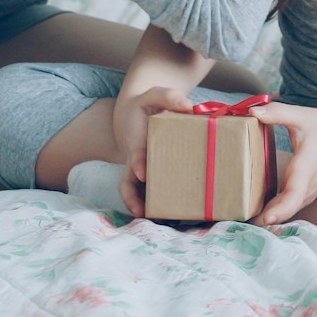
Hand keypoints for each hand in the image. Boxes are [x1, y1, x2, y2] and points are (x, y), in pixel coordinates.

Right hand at [113, 86, 195, 217]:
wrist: (135, 113)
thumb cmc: (146, 106)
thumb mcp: (155, 95)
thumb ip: (169, 97)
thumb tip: (189, 107)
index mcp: (136, 142)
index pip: (135, 156)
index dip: (138, 165)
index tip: (143, 173)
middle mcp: (135, 161)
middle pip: (127, 184)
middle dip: (132, 199)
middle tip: (142, 212)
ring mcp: (139, 171)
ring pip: (135, 193)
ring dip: (142, 207)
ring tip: (159, 221)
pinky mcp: (147, 176)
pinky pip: (145, 193)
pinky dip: (152, 204)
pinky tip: (169, 215)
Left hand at [246, 101, 316, 225]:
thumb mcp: (302, 116)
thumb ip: (277, 113)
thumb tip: (252, 110)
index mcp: (306, 168)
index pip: (295, 195)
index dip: (281, 209)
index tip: (266, 219)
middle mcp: (308, 185)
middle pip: (287, 209)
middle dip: (265, 219)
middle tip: (237, 225)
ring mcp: (309, 192)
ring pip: (288, 210)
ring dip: (269, 217)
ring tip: (243, 222)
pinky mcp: (307, 192)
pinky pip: (289, 206)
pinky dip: (275, 211)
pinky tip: (257, 212)